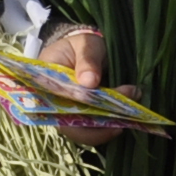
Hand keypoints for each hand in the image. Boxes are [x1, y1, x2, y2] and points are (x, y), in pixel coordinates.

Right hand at [35, 23, 125, 145]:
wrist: (89, 48)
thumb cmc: (82, 44)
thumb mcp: (85, 44)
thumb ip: (87, 59)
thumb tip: (90, 82)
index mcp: (44, 83)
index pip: (53, 107)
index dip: (76, 114)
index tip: (102, 110)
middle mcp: (53, 103)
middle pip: (70, 126)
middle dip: (98, 124)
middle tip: (124, 115)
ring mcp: (68, 112)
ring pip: (84, 131)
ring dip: (108, 125)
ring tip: (130, 111)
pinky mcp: (83, 116)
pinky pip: (93, 128)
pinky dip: (111, 124)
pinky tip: (127, 115)